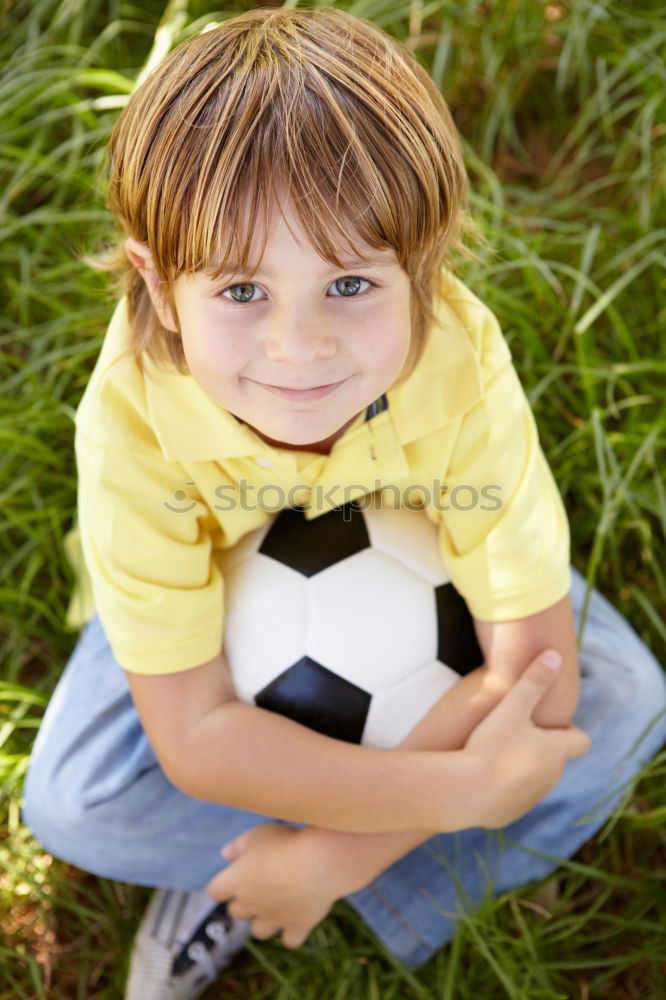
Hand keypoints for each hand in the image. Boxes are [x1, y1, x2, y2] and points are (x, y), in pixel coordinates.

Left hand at [205, 823, 344, 948]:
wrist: (318, 863)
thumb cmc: (284, 843)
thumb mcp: (257, 835)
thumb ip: (237, 846)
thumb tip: (225, 855)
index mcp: (236, 881)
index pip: (215, 890)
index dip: (222, 883)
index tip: (235, 872)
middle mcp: (251, 904)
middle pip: (236, 911)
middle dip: (244, 900)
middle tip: (261, 883)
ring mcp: (274, 919)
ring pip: (259, 930)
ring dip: (264, 920)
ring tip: (277, 903)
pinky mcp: (297, 926)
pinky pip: (290, 940)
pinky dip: (292, 932)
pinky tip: (298, 917)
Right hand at [464, 650, 590, 828]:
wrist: (465, 792)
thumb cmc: (490, 745)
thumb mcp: (512, 707)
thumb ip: (534, 680)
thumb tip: (556, 655)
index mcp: (556, 751)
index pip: (581, 740)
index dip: (567, 730)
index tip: (544, 723)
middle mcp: (551, 777)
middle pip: (556, 759)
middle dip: (540, 747)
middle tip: (511, 733)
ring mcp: (532, 798)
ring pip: (535, 778)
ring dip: (522, 766)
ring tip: (492, 753)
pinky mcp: (511, 813)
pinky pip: (514, 796)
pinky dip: (504, 786)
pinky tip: (480, 775)